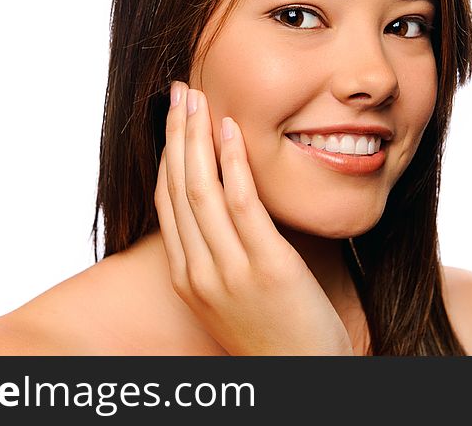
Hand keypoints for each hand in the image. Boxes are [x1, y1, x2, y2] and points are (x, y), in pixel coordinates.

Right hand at [154, 80, 354, 355]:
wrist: (304, 380)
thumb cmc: (276, 336)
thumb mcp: (233, 298)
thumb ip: (221, 255)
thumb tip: (226, 208)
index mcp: (185, 278)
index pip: (167, 203)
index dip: (167, 155)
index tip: (173, 120)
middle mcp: (197, 273)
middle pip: (177, 188)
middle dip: (176, 134)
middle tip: (179, 91)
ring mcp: (229, 272)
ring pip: (201, 190)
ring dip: (196, 137)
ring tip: (197, 97)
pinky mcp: (267, 268)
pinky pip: (242, 204)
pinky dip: (233, 163)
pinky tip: (231, 130)